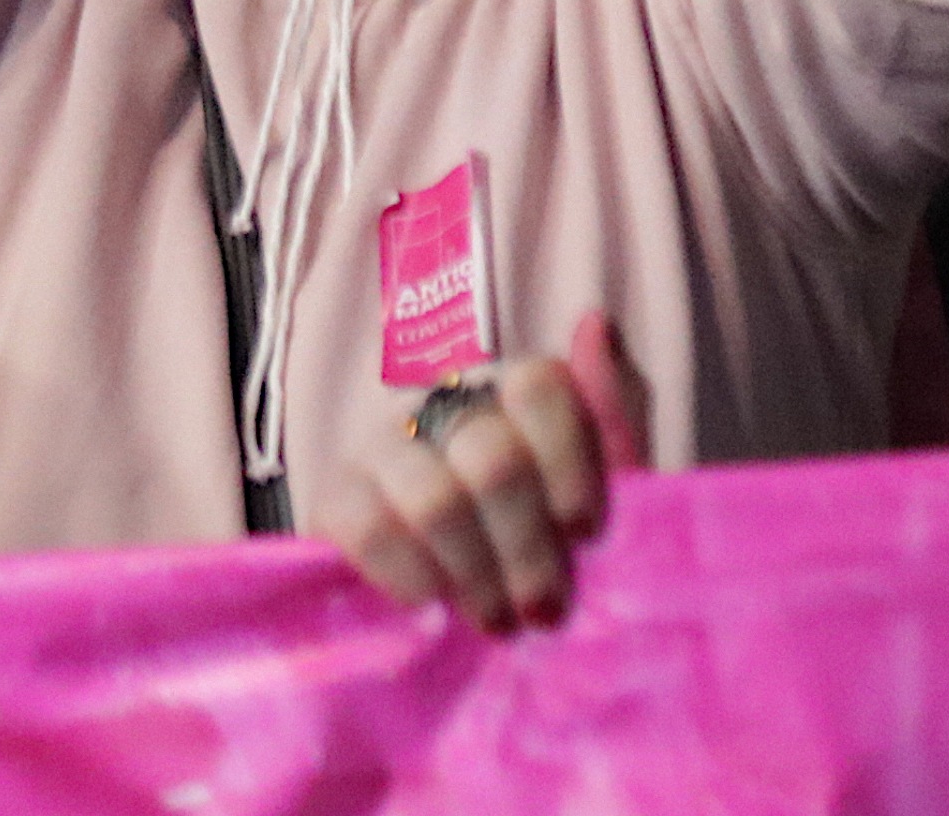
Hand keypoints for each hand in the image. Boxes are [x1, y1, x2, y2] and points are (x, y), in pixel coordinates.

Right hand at [316, 312, 647, 632]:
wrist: (461, 624)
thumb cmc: (544, 553)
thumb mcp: (602, 499)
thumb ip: (614, 420)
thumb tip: (594, 323)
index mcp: (511, 395)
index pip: (539, 385)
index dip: (570, 466)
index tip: (585, 535)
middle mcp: (444, 404)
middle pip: (494, 460)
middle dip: (527, 550)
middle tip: (541, 610)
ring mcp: (383, 445)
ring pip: (436, 503)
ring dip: (477, 576)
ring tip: (496, 620)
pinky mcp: (335, 497)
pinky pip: (371, 530)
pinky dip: (413, 577)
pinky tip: (433, 603)